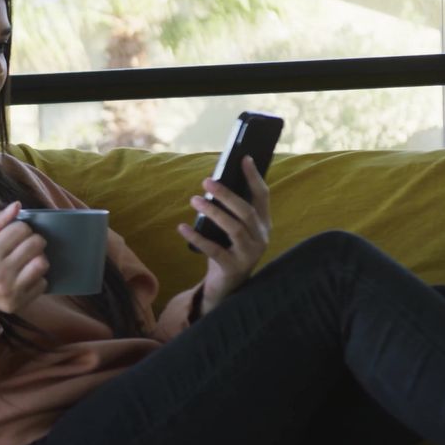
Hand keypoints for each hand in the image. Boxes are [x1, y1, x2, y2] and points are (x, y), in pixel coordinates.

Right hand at [0, 201, 49, 321]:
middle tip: (27, 244)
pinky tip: (28, 274)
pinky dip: (39, 277)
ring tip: (31, 258)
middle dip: (34, 240)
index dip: (22, 227)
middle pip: (35, 244)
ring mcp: (10, 289)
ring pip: (42, 263)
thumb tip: (17, 205)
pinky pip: (43, 283)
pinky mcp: (19, 302)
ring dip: (39, 257)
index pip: (21, 229)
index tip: (16, 234)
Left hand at [177, 156, 270, 314]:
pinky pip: (214, 250)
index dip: (254, 177)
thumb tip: (212, 183)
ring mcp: (249, 255)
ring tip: (194, 199)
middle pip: (246, 211)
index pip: (262, 196)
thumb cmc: (227, 250)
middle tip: (207, 181)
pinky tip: (182, 227)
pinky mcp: (233, 268)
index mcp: (263, 225)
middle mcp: (261, 238)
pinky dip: (197, 237)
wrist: (226, 286)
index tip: (244, 158)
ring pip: (234, 228)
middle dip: (227, 194)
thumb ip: (229, 211)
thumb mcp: (231, 229)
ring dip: (213, 212)